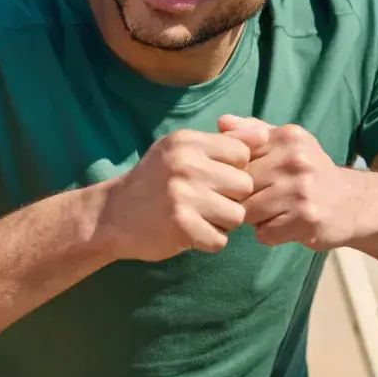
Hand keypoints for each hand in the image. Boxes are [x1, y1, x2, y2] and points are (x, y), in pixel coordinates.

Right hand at [99, 127, 267, 260]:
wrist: (112, 215)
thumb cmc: (154, 181)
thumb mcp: (182, 151)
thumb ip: (224, 143)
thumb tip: (265, 135)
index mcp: (187, 142)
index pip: (242, 154)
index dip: (235, 171)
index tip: (213, 180)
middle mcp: (186, 164)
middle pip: (245, 186)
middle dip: (231, 199)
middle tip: (205, 202)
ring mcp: (183, 195)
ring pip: (237, 215)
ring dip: (221, 223)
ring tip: (198, 217)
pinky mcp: (181, 225)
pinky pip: (220, 239)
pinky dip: (208, 241)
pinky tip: (189, 232)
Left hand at [217, 115, 364, 249]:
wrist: (353, 203)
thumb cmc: (310, 171)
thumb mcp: (288, 143)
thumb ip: (253, 130)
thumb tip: (222, 123)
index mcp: (288, 137)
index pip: (237, 156)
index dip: (235, 173)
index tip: (247, 179)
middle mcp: (295, 160)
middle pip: (240, 187)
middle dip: (244, 198)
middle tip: (262, 198)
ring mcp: (301, 191)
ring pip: (248, 212)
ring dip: (255, 218)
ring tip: (273, 212)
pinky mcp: (306, 220)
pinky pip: (264, 234)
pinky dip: (269, 234)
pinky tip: (284, 225)